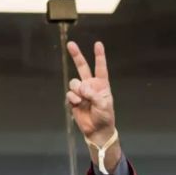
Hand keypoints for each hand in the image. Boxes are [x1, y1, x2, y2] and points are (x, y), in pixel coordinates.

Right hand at [66, 41, 120, 167]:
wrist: (97, 130)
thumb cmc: (105, 116)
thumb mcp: (104, 105)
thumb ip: (93, 94)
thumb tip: (81, 87)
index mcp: (102, 85)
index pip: (100, 68)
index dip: (99, 56)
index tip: (98, 44)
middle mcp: (91, 85)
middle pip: (82, 67)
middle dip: (76, 55)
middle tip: (71, 44)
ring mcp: (81, 91)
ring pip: (74, 82)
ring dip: (77, 89)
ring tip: (83, 98)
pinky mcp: (73, 99)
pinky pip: (70, 93)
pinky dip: (73, 98)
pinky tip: (78, 104)